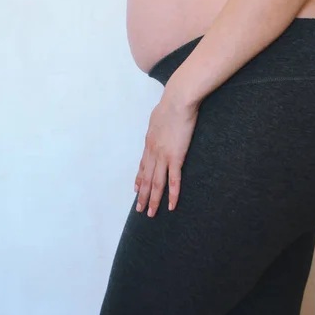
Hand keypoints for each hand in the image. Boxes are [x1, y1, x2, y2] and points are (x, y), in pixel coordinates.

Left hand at [133, 89, 199, 216]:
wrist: (177, 101)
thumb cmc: (170, 104)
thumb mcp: (158, 116)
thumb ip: (158, 125)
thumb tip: (159, 125)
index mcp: (149, 142)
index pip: (143, 165)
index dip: (139, 179)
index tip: (136, 190)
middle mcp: (153, 152)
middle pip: (147, 178)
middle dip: (143, 195)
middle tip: (139, 209)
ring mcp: (163, 156)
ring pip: (156, 183)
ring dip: (153, 199)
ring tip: (150, 213)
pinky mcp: (176, 157)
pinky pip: (174, 180)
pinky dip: (172, 195)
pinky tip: (171, 206)